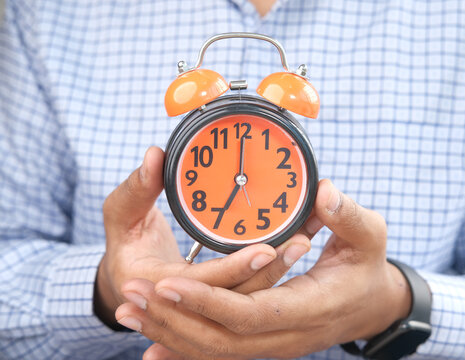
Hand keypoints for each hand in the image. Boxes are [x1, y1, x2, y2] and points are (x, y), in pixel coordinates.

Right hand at [95, 147, 315, 328]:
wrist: (132, 283)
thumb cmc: (125, 245)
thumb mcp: (120, 216)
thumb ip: (137, 188)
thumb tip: (154, 155)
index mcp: (158, 288)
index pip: (204, 284)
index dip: (236, 268)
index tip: (267, 248)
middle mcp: (185, 306)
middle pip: (237, 297)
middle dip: (271, 272)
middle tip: (301, 241)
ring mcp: (207, 309)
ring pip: (249, 297)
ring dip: (279, 271)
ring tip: (306, 238)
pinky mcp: (222, 304)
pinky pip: (249, 291)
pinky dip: (273, 271)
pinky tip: (296, 243)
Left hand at [115, 179, 410, 358]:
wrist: (374, 305)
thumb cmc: (369, 267)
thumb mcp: (368, 234)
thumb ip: (347, 214)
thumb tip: (323, 191)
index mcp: (309, 308)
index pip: (247, 315)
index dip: (204, 302)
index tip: (165, 281)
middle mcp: (287, 336)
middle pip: (219, 342)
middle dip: (172, 320)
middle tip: (130, 294)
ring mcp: (274, 344)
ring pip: (214, 353)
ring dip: (169, 334)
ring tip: (129, 311)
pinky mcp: (265, 341)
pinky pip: (220, 354)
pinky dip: (184, 351)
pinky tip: (152, 348)